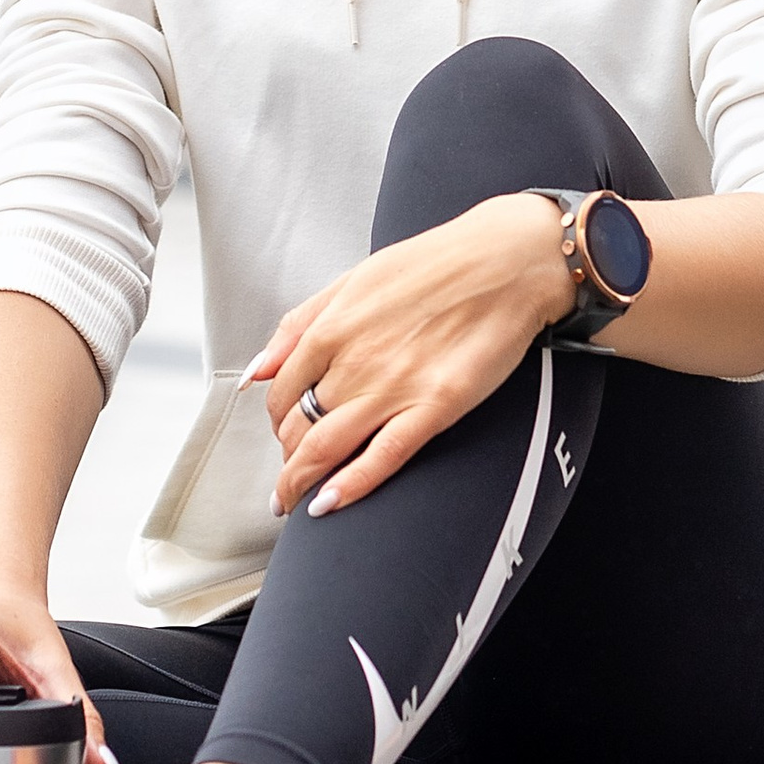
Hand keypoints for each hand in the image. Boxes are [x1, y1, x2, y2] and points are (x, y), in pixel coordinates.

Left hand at [252, 194, 570, 519]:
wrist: (506, 261)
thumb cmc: (436, 264)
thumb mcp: (353, 278)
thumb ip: (299, 325)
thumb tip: (258, 370)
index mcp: (331, 328)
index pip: (280, 393)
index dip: (276, 422)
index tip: (284, 435)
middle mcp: (354, 361)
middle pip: (298, 427)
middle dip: (287, 459)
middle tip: (290, 476)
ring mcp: (393, 387)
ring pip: (327, 448)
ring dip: (301, 483)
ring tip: (294, 503)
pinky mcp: (435, 407)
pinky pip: (383, 457)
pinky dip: (351, 485)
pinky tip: (330, 503)